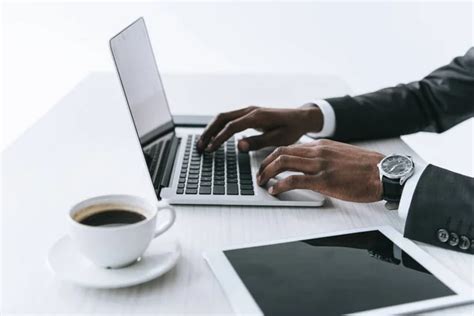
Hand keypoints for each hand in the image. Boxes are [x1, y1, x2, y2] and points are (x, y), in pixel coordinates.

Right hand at [197, 105, 322, 151]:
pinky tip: (213, 137)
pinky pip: (228, 118)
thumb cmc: (292, 129)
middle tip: (199, 147)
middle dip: (208, 132)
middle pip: (221, 118)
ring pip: (222, 117)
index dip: (219, 139)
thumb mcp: (278, 139)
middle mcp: (249, 110)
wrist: (301, 118)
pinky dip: (218, 127)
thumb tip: (239, 146)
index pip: (231, 127)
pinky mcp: (248, 114)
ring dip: (211, 129)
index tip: (210, 150)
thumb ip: (258, 142)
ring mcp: (248, 110)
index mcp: (256, 116)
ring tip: (202, 143)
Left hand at [257, 139, 384, 201]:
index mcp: (322, 145)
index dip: (275, 156)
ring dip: (267, 173)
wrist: (385, 173)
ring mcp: (319, 165)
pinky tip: (274, 191)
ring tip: (262, 183)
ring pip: (283, 162)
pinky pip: (294, 180)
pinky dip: (279, 185)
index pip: (291, 147)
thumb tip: (314, 164)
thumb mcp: (343, 155)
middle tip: (260, 174)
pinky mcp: (323, 180)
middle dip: (266, 163)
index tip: (268, 164)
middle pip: (282, 152)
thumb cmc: (368, 167)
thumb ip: (326, 157)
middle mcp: (318, 151)